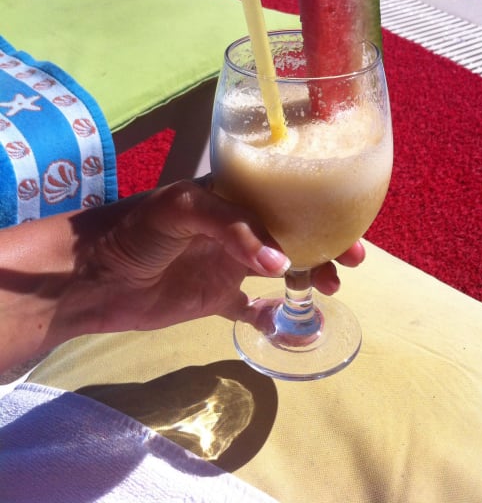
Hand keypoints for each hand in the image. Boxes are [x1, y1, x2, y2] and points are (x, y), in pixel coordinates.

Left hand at [80, 178, 364, 333]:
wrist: (90, 277)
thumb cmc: (135, 229)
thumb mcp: (181, 207)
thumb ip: (231, 227)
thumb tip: (282, 264)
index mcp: (231, 196)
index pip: (286, 196)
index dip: (320, 208)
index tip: (351, 227)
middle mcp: (235, 228)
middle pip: (293, 234)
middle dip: (326, 245)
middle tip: (351, 263)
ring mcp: (227, 264)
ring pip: (282, 270)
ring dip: (309, 277)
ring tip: (328, 290)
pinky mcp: (214, 299)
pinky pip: (252, 308)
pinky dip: (274, 316)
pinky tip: (291, 324)